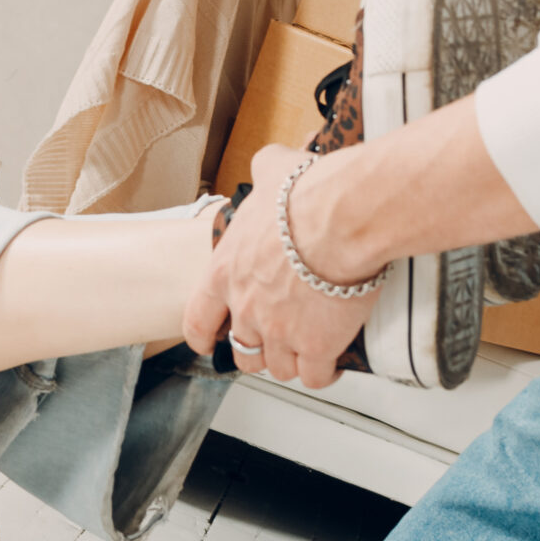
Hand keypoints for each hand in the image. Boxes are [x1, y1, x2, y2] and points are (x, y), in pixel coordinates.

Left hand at [185, 144, 376, 389]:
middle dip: (258, 349)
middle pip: (243, 349)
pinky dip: (325, 373)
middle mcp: (247, 308)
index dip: (203, 335)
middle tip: (275, 340)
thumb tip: (268, 164)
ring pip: (279, 367)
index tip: (209, 341)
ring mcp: (281, 332)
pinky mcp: (318, 346)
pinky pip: (316, 376)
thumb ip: (262, 172)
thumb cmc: (307, 196)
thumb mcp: (272, 170)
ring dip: (292, 361)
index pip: (197, 318)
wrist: (342, 218)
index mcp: (226, 272)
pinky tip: (334, 363)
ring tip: (308, 351)